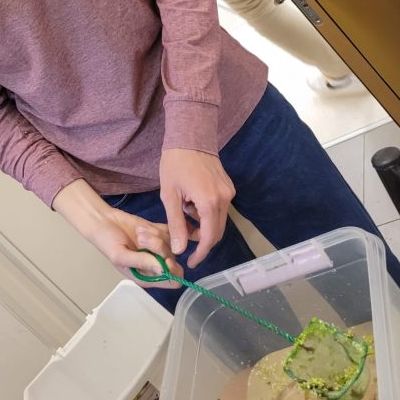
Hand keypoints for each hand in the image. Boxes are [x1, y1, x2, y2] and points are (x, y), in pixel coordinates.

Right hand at [52, 179, 182, 287]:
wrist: (103, 221)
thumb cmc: (108, 242)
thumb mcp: (120, 256)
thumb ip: (141, 262)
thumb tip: (163, 269)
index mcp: (147, 276)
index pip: (173, 282)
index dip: (172, 271)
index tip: (163, 259)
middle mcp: (156, 263)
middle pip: (174, 260)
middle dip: (159, 248)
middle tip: (141, 239)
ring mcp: (159, 247)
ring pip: (172, 243)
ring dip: (155, 236)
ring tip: (138, 232)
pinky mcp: (159, 232)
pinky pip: (169, 231)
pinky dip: (156, 228)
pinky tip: (142, 228)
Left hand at [159, 148, 234, 268]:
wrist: (190, 136)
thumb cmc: (175, 163)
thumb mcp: (169, 195)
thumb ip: (176, 224)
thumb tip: (179, 249)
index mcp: (210, 203)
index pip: (209, 238)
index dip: (201, 253)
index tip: (191, 262)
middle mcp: (225, 200)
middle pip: (216, 231)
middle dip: (200, 239)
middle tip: (182, 238)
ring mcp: (229, 192)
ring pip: (218, 220)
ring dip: (202, 224)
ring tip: (183, 210)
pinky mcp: (229, 187)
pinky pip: (220, 208)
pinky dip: (206, 213)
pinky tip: (191, 202)